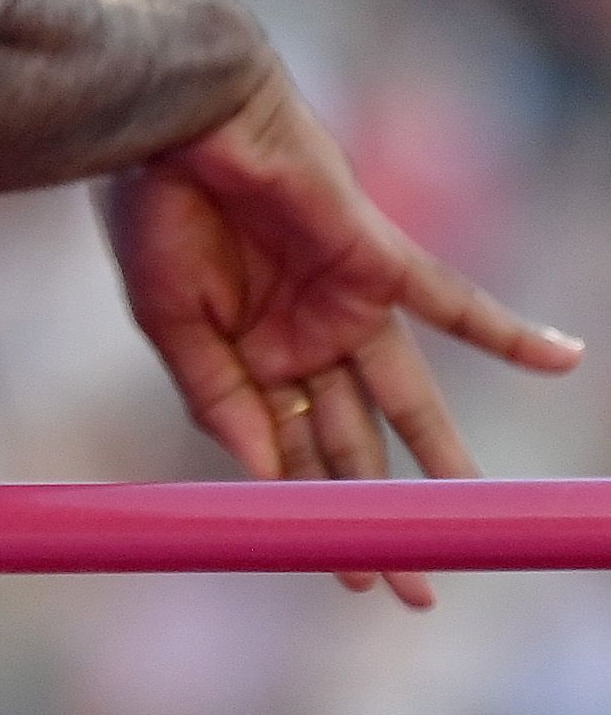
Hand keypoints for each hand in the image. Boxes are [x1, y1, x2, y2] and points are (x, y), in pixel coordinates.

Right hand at [100, 68, 583, 608]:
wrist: (178, 124)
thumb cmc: (153, 214)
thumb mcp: (168, 320)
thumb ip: (215, 395)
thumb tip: (263, 474)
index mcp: (243, 357)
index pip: (290, 451)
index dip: (318, 515)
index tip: (347, 576)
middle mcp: (301, 340)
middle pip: (352, 444)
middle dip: (377, 517)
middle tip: (409, 589)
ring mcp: (345, 305)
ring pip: (405, 399)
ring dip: (439, 459)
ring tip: (472, 521)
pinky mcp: (379, 263)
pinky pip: (454, 303)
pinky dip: (506, 332)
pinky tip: (560, 360)